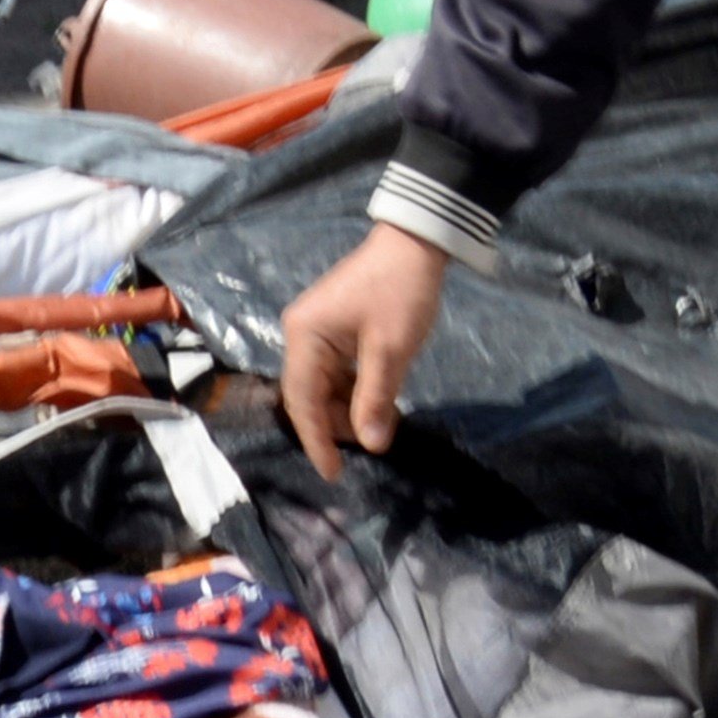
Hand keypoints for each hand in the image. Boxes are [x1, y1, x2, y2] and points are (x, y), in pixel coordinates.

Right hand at [275, 227, 452, 479]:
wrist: (416, 242)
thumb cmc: (401, 292)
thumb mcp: (391, 350)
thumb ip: (376, 399)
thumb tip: (371, 446)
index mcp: (304, 337)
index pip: (302, 401)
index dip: (317, 441)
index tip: (334, 474)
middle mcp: (300, 334)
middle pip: (308, 395)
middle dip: (335, 426)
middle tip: (370, 446)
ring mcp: (316, 331)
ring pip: (324, 386)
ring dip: (347, 410)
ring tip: (380, 427)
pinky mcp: (335, 329)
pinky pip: (337, 372)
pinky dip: (355, 391)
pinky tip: (379, 404)